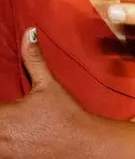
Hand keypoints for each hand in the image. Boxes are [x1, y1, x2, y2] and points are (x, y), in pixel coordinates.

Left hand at [0, 28, 110, 158]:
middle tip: (5, 110)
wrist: (81, 144)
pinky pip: (0, 152)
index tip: (1, 100)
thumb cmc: (65, 114)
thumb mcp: (49, 85)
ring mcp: (3, 153)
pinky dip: (3, 140)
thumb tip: (29, 33)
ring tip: (6, 121)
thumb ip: (33, 60)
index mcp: (1, 117)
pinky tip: (10, 135)